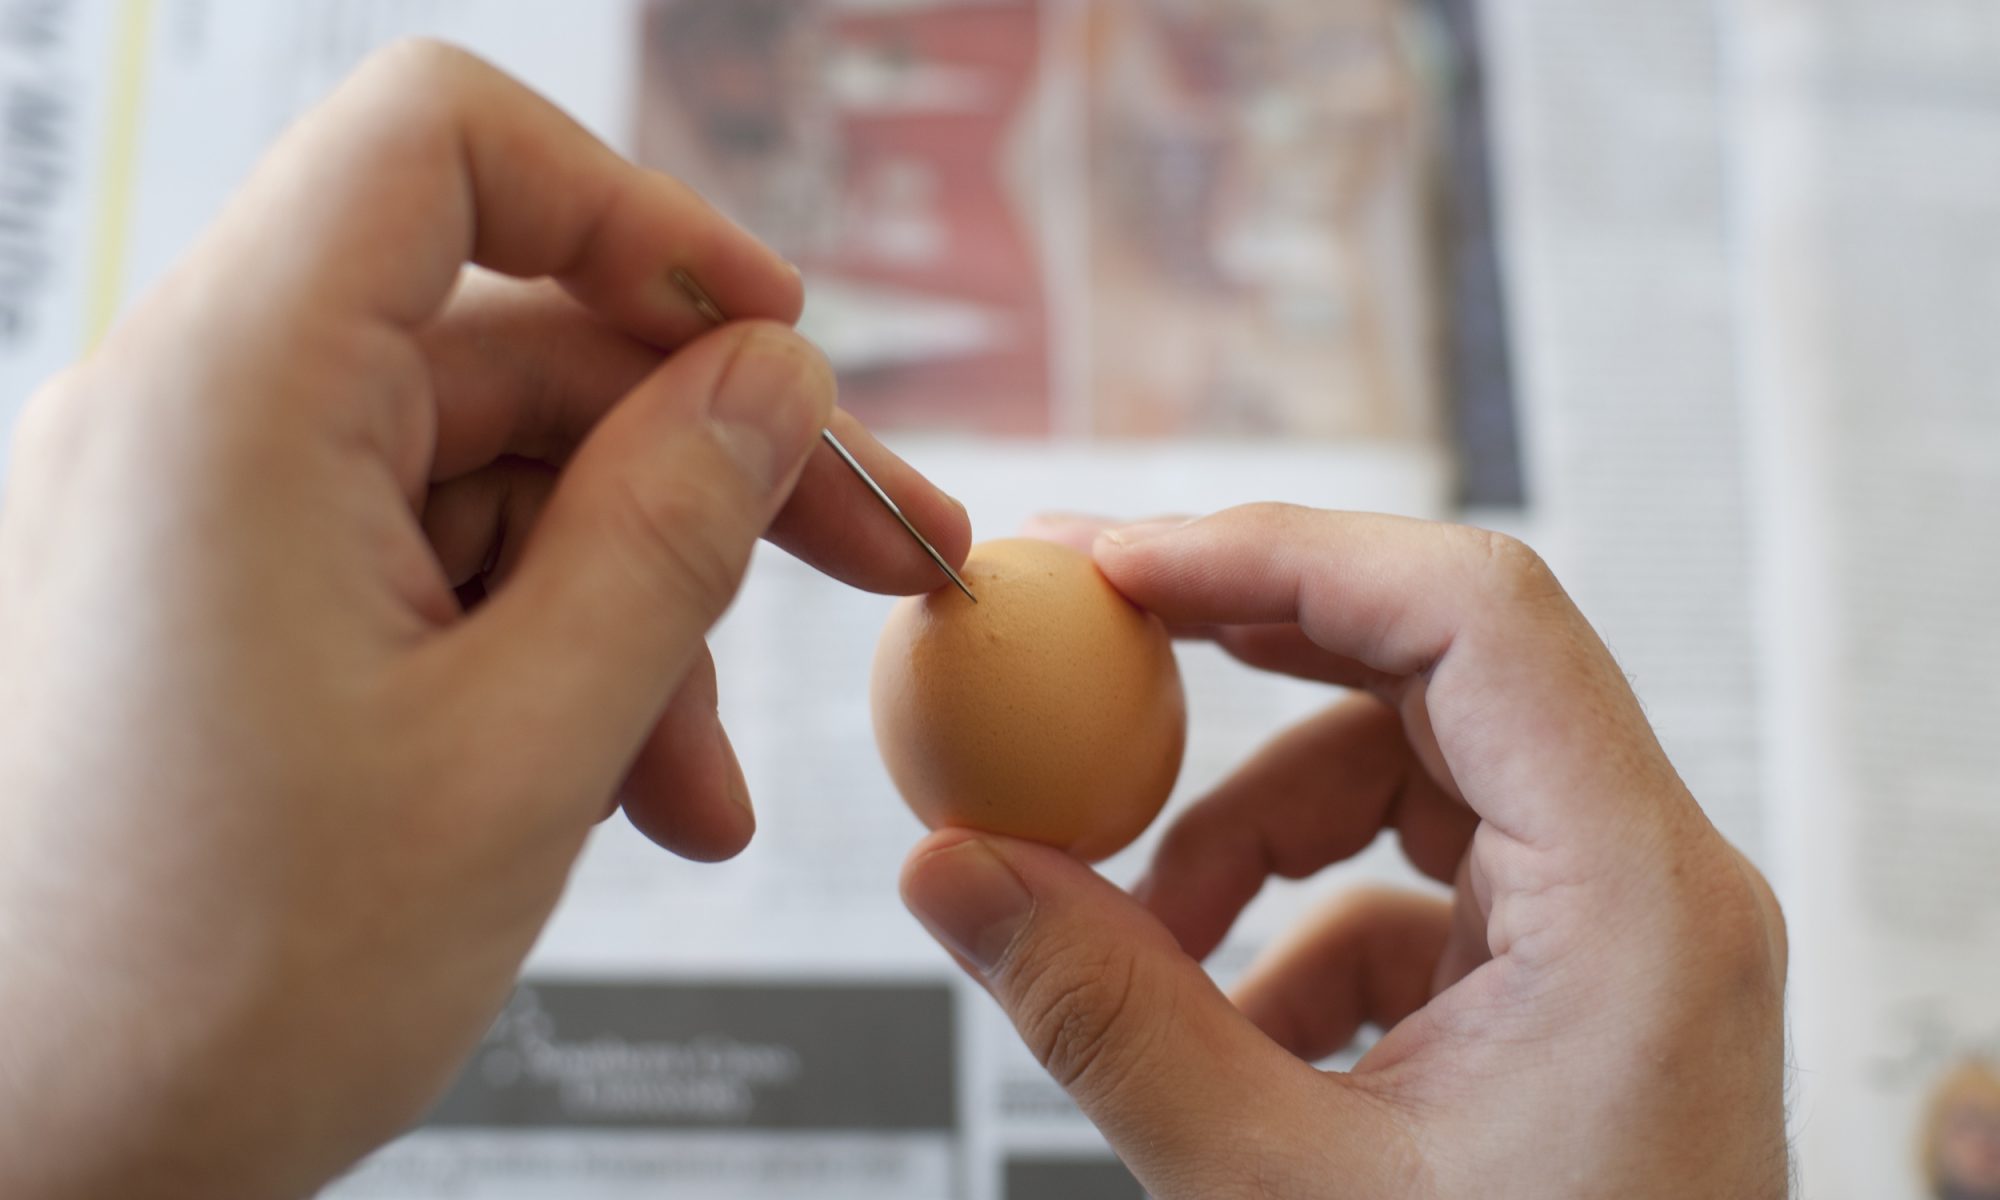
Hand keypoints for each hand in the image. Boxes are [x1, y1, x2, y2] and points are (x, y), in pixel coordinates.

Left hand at [0, 41, 966, 1199]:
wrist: (26, 1171)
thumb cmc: (208, 990)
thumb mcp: (520, 752)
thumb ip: (670, 534)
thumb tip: (777, 384)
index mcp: (237, 397)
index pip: (445, 145)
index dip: (638, 213)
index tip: (772, 337)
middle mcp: (205, 421)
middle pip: (517, 337)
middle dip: (708, 462)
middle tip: (870, 557)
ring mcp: (214, 514)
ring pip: (501, 477)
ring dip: (640, 608)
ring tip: (698, 783)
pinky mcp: (234, 601)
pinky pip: (439, 567)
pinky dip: (555, 658)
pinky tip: (630, 792)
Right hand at [901, 506, 1786, 1196]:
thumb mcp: (1279, 1193)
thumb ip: (1103, 1015)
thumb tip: (956, 871)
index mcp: (1641, 901)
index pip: (1472, 612)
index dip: (1278, 556)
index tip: (1116, 567)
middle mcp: (1652, 885)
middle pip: (1432, 667)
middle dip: (1241, 656)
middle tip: (1084, 643)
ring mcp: (1616, 931)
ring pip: (1405, 778)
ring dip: (1251, 834)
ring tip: (1148, 936)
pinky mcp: (1568, 981)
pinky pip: (1413, 884)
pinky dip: (1297, 924)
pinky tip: (1230, 1027)